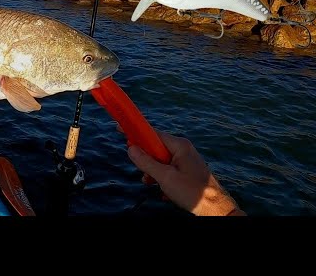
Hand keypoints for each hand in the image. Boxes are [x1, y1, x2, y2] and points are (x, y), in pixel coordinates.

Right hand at [126, 129, 244, 215]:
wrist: (216, 210)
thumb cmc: (193, 192)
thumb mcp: (165, 178)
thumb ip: (146, 162)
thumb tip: (131, 148)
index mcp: (179, 146)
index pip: (153, 133)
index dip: (136, 132)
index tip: (121, 129)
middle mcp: (183, 149)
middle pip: (155, 148)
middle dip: (146, 161)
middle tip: (144, 172)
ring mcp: (186, 161)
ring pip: (161, 161)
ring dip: (154, 173)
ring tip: (154, 185)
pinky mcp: (188, 172)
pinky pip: (169, 170)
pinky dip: (163, 180)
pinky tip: (164, 193)